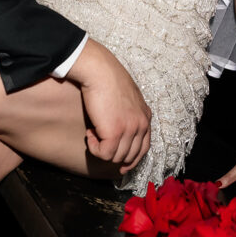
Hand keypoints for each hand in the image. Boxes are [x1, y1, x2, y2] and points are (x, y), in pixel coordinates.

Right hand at [67, 38, 150, 171]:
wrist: (99, 71)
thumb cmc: (108, 78)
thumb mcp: (127, 96)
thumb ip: (129, 112)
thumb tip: (120, 126)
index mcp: (145, 116)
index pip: (144, 148)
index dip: (132, 160)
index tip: (121, 165)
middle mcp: (141, 124)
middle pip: (130, 156)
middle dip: (115, 156)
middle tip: (99, 145)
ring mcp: (130, 130)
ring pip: (116, 157)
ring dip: (101, 148)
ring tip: (93, 131)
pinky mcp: (115, 133)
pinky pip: (104, 153)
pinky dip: (94, 147)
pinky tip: (89, 132)